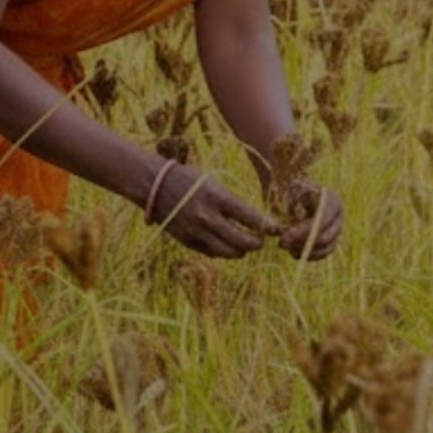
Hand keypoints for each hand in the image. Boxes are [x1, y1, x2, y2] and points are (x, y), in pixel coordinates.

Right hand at [149, 163, 281, 258]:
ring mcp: (196, 231)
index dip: (268, 226)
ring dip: (241, 250)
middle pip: (242, 241)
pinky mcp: (187, 241)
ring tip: (245, 244)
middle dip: (257, 243)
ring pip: (229, 252)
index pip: (250, 217)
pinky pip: (212, 253)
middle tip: (261, 240)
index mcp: (216, 198)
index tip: (278, 229)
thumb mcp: (213, 184)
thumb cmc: (188, 179)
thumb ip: (232, 203)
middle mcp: (207, 217)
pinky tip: (226, 243)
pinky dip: (222, 251)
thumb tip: (255, 221)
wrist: (154, 185)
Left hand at [276, 186, 343, 260]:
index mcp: (331, 200)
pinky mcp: (332, 239)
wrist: (299, 190)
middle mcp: (338, 216)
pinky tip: (293, 252)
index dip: (303, 231)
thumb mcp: (286, 192)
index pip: (321, 220)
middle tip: (281, 244)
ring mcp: (337, 229)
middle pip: (326, 237)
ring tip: (286, 248)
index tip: (283, 237)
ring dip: (306, 251)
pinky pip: (325, 253)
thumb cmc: (291, 189)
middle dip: (302, 243)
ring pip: (327, 248)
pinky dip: (309, 256)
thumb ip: (282, 209)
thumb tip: (276, 230)